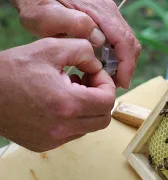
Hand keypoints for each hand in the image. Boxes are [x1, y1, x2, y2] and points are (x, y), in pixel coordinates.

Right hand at [0, 38, 114, 151]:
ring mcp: (53, 140)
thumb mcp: (50, 48)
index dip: (107, 84)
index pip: (108, 101)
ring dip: (88, 108)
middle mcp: (62, 128)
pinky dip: (74, 118)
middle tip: (87, 82)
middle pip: (103, 118)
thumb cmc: (12, 70)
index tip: (95, 74)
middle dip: (101, 98)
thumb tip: (98, 66)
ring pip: (89, 127)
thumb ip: (83, 51)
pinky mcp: (44, 144)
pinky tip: (60, 102)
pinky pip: (73, 133)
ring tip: (71, 89)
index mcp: (66, 104)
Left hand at [11, 0, 141, 88]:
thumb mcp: (47, 15)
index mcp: (100, 12)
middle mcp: (109, 12)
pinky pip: (118, 40)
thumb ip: (74, 24)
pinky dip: (116, 56)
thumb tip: (99, 39)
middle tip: (113, 83)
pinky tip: (103, 64)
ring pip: (126, 43)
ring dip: (121, 62)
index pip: (125, 41)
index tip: (122, 83)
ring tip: (107, 76)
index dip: (127, 65)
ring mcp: (108, 15)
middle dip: (126, 66)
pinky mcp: (105, 19)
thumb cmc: (38, 4)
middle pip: (130, 43)